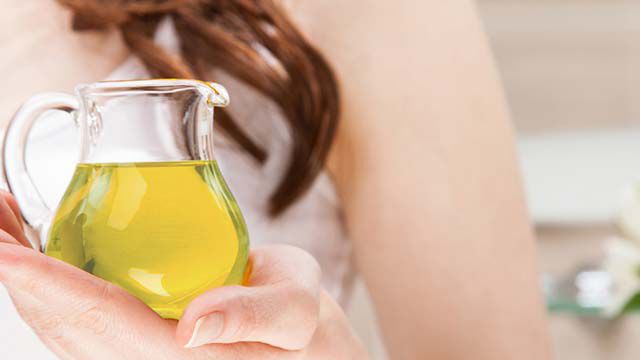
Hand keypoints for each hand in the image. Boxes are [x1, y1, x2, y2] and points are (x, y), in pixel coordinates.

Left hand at [0, 192, 366, 358]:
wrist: (297, 346)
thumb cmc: (301, 330)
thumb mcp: (296, 311)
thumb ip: (255, 316)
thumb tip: (194, 326)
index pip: (102, 319)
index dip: (48, 284)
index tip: (2, 249)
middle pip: (63, 321)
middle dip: (16, 273)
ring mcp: (134, 355)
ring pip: (60, 321)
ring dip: (22, 274)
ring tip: (0, 221)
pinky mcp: (134, 341)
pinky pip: (77, 314)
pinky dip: (46, 279)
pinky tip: (35, 245)